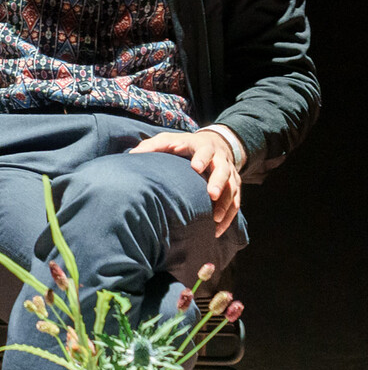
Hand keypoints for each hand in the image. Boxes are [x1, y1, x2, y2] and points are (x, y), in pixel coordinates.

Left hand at [128, 130, 242, 235]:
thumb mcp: (168, 140)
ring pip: (232, 188)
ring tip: (215, 219)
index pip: (205, 151)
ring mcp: (230, 173)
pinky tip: (218, 229)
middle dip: (218, 182)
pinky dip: (229, 216)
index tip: (196, 167)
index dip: (202, 158)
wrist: (215, 144)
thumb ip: (153, 146)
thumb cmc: (184, 145)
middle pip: (223, 170)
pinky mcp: (234, 186)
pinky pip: (235, 202)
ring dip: (226, 204)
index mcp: (203, 146)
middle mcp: (220, 159)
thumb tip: (132, 155)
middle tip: (212, 195)